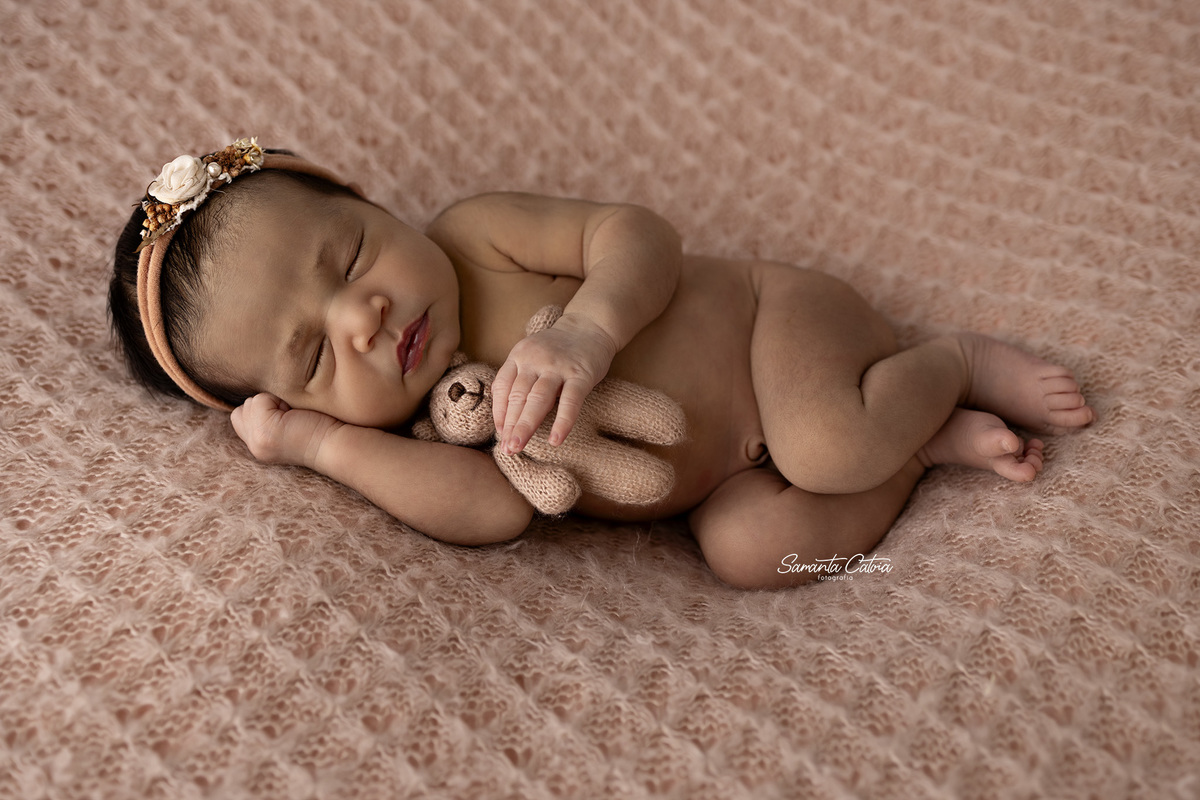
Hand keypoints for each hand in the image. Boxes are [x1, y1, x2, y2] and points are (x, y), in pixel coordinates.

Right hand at [230, 393, 343, 467]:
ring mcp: (258, 440)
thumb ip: (265, 419)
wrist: (334, 443)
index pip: (239, 418)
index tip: (285, 417)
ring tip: (292, 415)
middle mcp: (255, 447)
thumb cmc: (317, 429)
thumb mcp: (284, 426)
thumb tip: (254, 398)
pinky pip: (260, 400)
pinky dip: (278, 400)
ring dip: (273, 402)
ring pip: (250, 402)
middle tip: (290, 416)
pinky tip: (294, 414)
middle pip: (242, 409)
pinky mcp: (266, 430)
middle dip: (265, 405)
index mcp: (258, 447)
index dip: (260, 410)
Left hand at [492, 312, 616, 453]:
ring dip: (526, 426)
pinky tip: (555, 440)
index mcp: (519, 356)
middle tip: (506, 449)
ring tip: (518, 447)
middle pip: (517, 396)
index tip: (500, 434)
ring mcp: (558, 367)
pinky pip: (570, 402)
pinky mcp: (581, 375)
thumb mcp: (532, 357)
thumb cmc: (558, 349)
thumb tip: (509, 419)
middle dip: (510, 425)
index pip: (502, 387)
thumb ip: (520, 380)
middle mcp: (535, 360)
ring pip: (537, 399)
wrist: (590, 325)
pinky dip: (562, 422)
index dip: (499, 412)